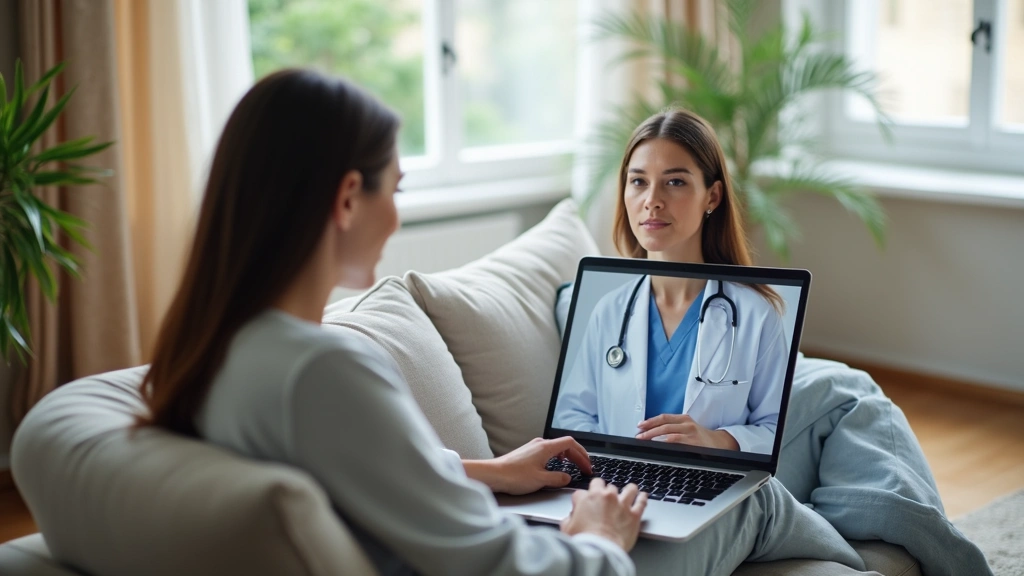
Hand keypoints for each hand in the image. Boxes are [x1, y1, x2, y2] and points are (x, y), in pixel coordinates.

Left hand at [463, 436, 592, 494]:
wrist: (493, 474)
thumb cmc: (514, 476)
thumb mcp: (540, 480)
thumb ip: (557, 478)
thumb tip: (567, 477)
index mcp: (545, 447)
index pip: (570, 443)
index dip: (582, 454)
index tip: (587, 465)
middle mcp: (539, 444)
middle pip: (565, 445)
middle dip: (577, 456)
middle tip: (584, 468)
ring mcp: (533, 447)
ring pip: (556, 448)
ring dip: (567, 457)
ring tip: (573, 466)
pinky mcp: (527, 453)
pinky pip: (548, 452)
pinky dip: (557, 458)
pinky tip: (556, 467)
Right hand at [560, 478, 646, 551]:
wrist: (600, 550)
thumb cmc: (584, 540)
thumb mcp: (567, 528)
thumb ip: (569, 518)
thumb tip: (571, 517)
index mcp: (587, 498)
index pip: (583, 491)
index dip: (583, 498)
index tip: (585, 504)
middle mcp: (605, 497)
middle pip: (607, 486)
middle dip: (606, 491)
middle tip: (606, 499)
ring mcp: (621, 504)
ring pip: (628, 489)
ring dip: (628, 489)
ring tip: (630, 490)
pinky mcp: (634, 515)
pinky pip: (641, 502)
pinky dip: (643, 498)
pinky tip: (643, 496)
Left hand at [635, 414, 739, 449]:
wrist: (720, 443)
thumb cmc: (701, 437)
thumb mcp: (688, 428)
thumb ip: (674, 428)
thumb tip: (653, 433)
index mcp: (684, 419)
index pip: (664, 418)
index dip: (650, 421)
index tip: (639, 425)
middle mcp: (687, 423)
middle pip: (663, 424)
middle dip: (648, 430)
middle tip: (639, 435)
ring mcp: (690, 433)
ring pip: (668, 433)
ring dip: (654, 436)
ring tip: (644, 440)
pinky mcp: (694, 443)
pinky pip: (676, 442)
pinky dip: (665, 443)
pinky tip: (658, 445)